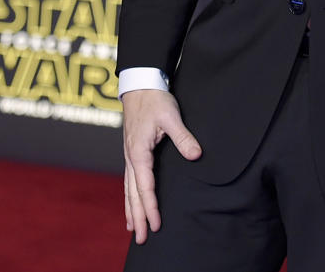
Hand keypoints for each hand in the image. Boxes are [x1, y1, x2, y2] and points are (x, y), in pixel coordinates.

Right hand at [122, 89, 201, 243]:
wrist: (140, 85)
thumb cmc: (155, 100)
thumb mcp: (171, 116)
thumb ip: (183, 137)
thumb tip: (196, 155)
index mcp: (139, 152)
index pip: (145, 186)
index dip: (151, 207)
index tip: (155, 224)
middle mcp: (131, 157)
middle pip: (133, 194)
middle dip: (138, 217)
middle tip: (142, 238)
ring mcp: (130, 156)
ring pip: (128, 189)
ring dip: (131, 210)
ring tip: (132, 230)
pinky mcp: (132, 153)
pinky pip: (129, 181)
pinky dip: (129, 197)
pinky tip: (131, 206)